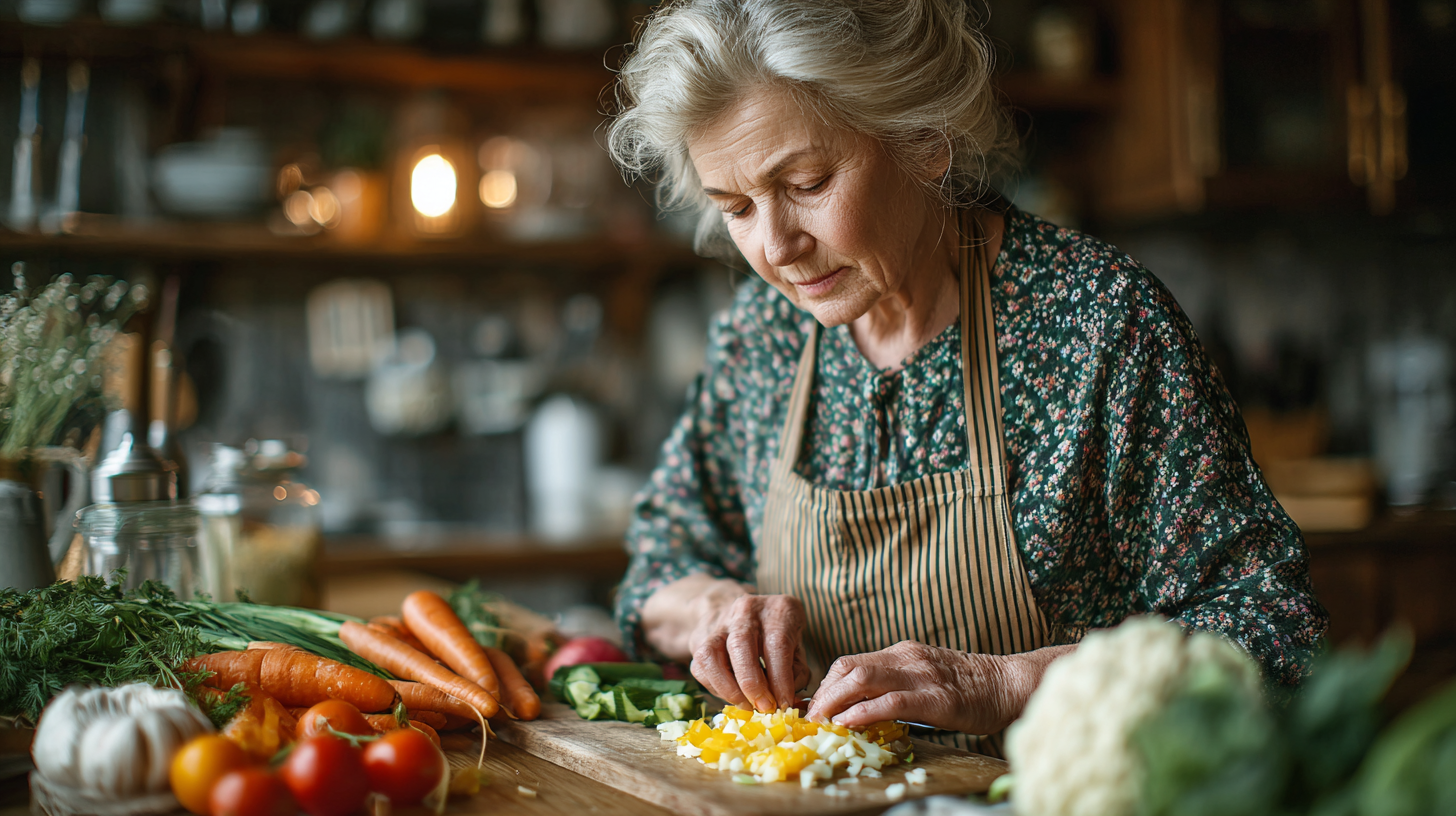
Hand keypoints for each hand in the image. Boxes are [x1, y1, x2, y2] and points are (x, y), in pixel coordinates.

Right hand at [688, 592, 810, 712]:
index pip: (777, 643)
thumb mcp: (798, 646)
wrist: (742, 614)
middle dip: (752, 683)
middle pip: (741, 644)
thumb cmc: (778, 636)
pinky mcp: (700, 639)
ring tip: (746, 705)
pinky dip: (716, 688)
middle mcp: (746, 610)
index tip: (783, 703)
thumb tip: (787, 700)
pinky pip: (701, 667)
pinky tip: (733, 695)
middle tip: (764, 707)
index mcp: (778, 609)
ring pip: (712, 655)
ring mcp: (719, 623)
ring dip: (729, 688)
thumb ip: (796, 671)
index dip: (780, 678)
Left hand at [807, 640, 1020, 734]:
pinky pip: (890, 701)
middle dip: (821, 694)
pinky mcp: (936, 699)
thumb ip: (897, 687)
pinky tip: (848, 724)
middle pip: (847, 667)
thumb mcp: (925, 679)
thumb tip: (860, 710)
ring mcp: (920, 676)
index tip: (812, 708)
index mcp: (901, 653)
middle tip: (809, 719)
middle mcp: (906, 658)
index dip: (824, 686)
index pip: (849, 663)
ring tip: (821, 723)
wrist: (1009, 684)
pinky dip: (862, 712)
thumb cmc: (970, 688)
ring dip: (833, 702)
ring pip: (861, 678)